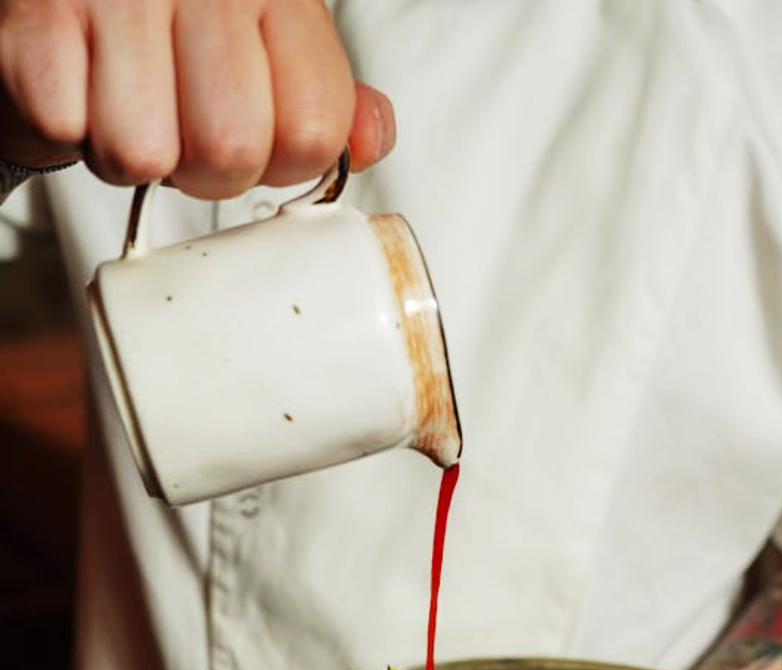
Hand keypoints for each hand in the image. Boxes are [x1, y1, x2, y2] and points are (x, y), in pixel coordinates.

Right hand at [0, 0, 394, 197]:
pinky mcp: (38, 10)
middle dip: (199, 170)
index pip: (315, 131)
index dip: (281, 163)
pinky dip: (58, 126)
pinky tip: (71, 81)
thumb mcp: (266, 36)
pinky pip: (60, 127)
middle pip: (229, 153)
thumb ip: (321, 95)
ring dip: (122, 152)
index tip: (255, 140)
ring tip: (118, 100)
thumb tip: (371, 139)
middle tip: (177, 126)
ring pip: (140, 155)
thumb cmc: (167, 19)